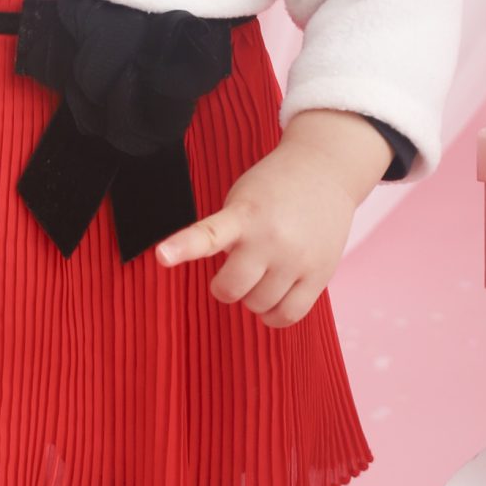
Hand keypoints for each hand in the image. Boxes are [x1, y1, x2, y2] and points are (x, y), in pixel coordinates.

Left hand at [153, 122, 376, 327]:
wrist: (324, 171)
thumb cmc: (275, 186)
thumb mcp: (242, 199)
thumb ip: (229, 235)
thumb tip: (230, 279)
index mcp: (245, 215)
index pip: (209, 235)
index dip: (182, 246)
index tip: (161, 256)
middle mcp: (271, 239)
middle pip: (232, 289)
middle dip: (225, 286)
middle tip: (233, 271)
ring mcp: (297, 259)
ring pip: (259, 305)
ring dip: (252, 297)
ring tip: (261, 275)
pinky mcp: (320, 274)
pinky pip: (288, 314)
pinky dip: (274, 315)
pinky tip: (273, 298)